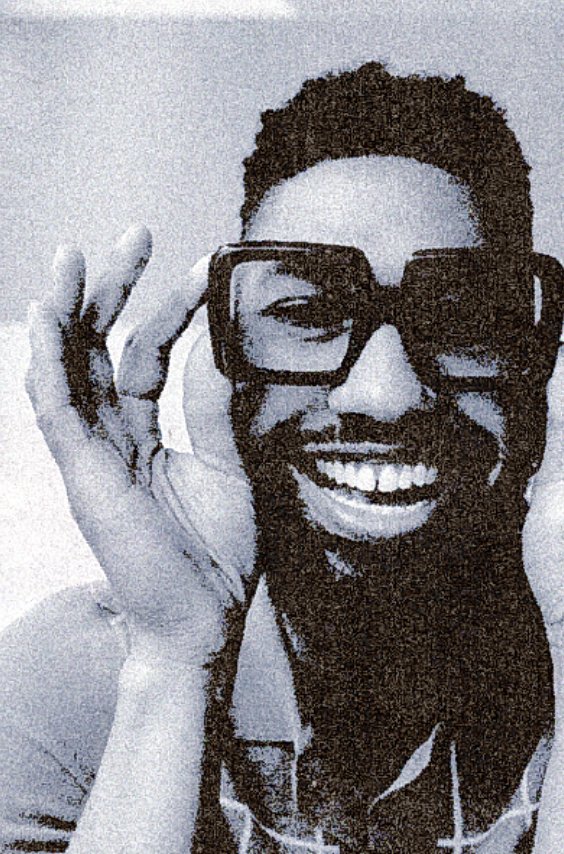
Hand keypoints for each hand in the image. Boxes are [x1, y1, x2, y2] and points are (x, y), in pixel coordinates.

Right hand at [25, 227, 257, 669]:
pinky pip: (55, 409)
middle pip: (97, 348)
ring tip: (74, 254)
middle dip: (111, 289)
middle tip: (134, 233)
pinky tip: (50, 315)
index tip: (203, 265)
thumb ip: (215, 409)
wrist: (205, 620)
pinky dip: (47, 361)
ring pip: (63, 369)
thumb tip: (219, 347)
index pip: (146, 356)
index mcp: (144, 435)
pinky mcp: (83, 475)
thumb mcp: (227, 466)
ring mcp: (92, 456)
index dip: (169, 309)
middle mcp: (111, 438)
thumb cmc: (215, 552)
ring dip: (65, 310)